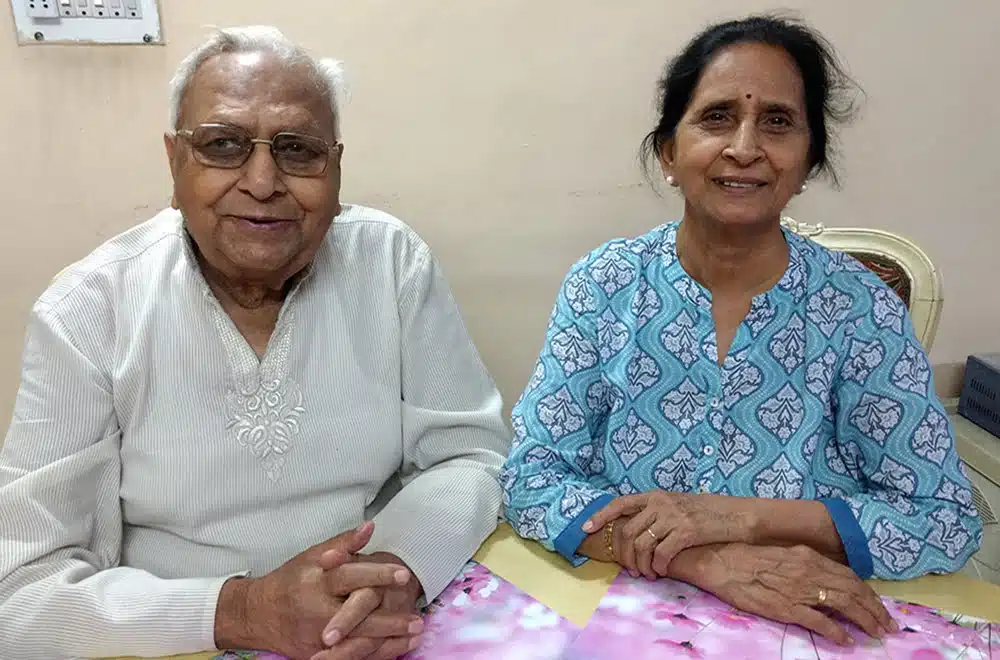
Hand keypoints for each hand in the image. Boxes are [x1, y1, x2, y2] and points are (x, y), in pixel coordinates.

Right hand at [214, 522, 421, 659]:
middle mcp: (317, 611)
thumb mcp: (313, 556)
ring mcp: (317, 637)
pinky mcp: (318, 655)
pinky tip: (396, 649)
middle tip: (417, 618)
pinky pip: (350, 657)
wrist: (258, 615)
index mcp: (317, 581)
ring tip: (415, 635)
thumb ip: (344, 543)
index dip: (378, 574)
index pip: (351, 576)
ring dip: (388, 640)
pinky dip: (375, 654)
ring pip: (357, 641)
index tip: (404, 573)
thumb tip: (371, 526)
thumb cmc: (291, 580)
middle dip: (389, 619)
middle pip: (357, 615)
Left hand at [583, 492, 749, 578]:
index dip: (600, 516)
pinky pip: (661, 554)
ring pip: (641, 545)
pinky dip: (657, 566)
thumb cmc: (704, 512)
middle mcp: (660, 503)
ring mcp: (672, 516)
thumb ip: (655, 513)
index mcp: (654, 495)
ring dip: (641, 565)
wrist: (734, 514)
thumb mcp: (675, 505)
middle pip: (628, 532)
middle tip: (631, 570)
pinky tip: (661, 571)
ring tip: (647, 574)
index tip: (585, 528)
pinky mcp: (685, 531)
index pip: (619, 503)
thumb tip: (632, 531)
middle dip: (625, 555)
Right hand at [689, 543, 896, 644]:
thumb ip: (805, 567)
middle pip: (853, 591)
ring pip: (843, 605)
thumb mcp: (783, 556)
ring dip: (864, 621)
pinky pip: (819, 621)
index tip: (880, 607)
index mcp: (809, 557)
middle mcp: (810, 571)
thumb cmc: (747, 557)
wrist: (720, 561)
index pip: (849, 576)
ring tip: (877, 634)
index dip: (868, 593)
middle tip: (889, 626)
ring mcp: (800, 590)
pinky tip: (846, 641)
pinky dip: (836, 632)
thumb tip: (825, 580)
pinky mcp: (786, 607)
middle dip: (875, 609)